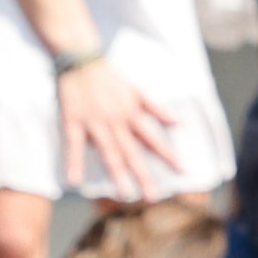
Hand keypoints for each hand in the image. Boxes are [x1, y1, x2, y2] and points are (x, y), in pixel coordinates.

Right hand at [56, 55, 182, 200]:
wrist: (82, 59)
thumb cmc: (109, 77)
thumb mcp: (137, 91)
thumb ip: (156, 108)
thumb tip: (177, 122)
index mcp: (132, 114)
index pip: (154, 139)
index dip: (168, 155)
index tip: (183, 172)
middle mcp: (117, 121)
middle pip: (132, 152)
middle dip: (143, 175)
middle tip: (152, 197)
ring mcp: (95, 123)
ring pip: (108, 151)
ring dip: (116, 173)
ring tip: (123, 194)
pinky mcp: (74, 122)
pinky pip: (74, 145)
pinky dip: (74, 162)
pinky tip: (74, 181)